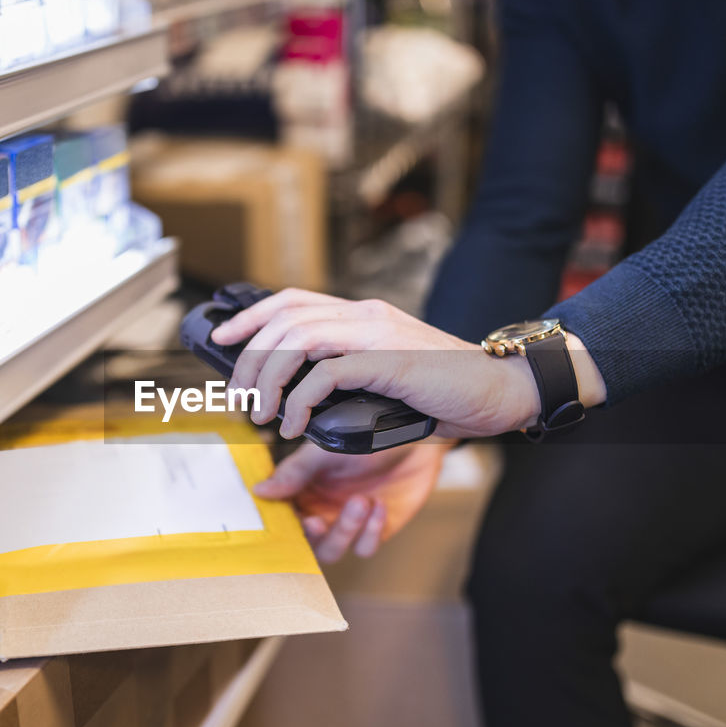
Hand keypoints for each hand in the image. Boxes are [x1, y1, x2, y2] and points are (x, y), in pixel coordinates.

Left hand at [211, 289, 541, 439]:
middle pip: (284, 317)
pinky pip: (325, 372)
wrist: (503, 391)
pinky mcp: (389, 361)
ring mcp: (378, 335)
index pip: (293, 300)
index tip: (223, 339)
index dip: (251, 316)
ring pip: (296, 339)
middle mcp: (366, 316)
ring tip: (260, 414)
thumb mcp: (387, 378)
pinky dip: (299, 400)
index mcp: (364, 316)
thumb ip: (349, 377)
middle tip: (239, 397)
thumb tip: (298, 400)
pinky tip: (295, 426)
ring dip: (266, 377)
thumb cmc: (448, 394)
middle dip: (248, 356)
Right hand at [256, 439, 451, 561]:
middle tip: (318, 521)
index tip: (293, 518)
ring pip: (334, 549)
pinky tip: (380, 505)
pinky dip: (371, 531)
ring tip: (361, 500)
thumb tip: (258, 491)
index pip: (284, 519)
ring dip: (344, 530)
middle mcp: (322, 511)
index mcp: (303, 492)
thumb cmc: (366, 436)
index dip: (284, 526)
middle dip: (313, 537)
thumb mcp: (325, 450)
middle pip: (306, 544)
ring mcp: (349, 523)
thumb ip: (294, 473)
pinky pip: (366, 547)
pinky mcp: (377, 530)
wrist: (414, 435)